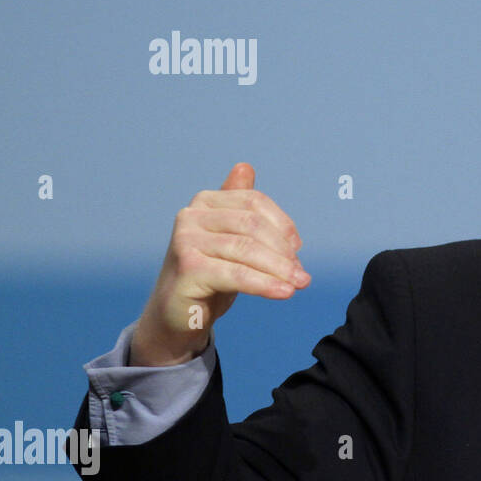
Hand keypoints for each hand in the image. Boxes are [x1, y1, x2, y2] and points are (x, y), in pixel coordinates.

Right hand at [129, 163, 309, 366]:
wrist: (177, 313)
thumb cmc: (210, 273)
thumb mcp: (229, 237)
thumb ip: (241, 207)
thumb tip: (245, 166)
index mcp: (206, 201)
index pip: (255, 202)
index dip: (282, 225)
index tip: (297, 249)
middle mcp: (191, 215)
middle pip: (253, 226)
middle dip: (283, 251)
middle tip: (302, 275)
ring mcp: (185, 240)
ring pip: (247, 250)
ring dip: (279, 269)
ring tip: (298, 284)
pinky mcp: (188, 268)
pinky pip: (236, 274)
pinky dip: (265, 284)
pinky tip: (284, 292)